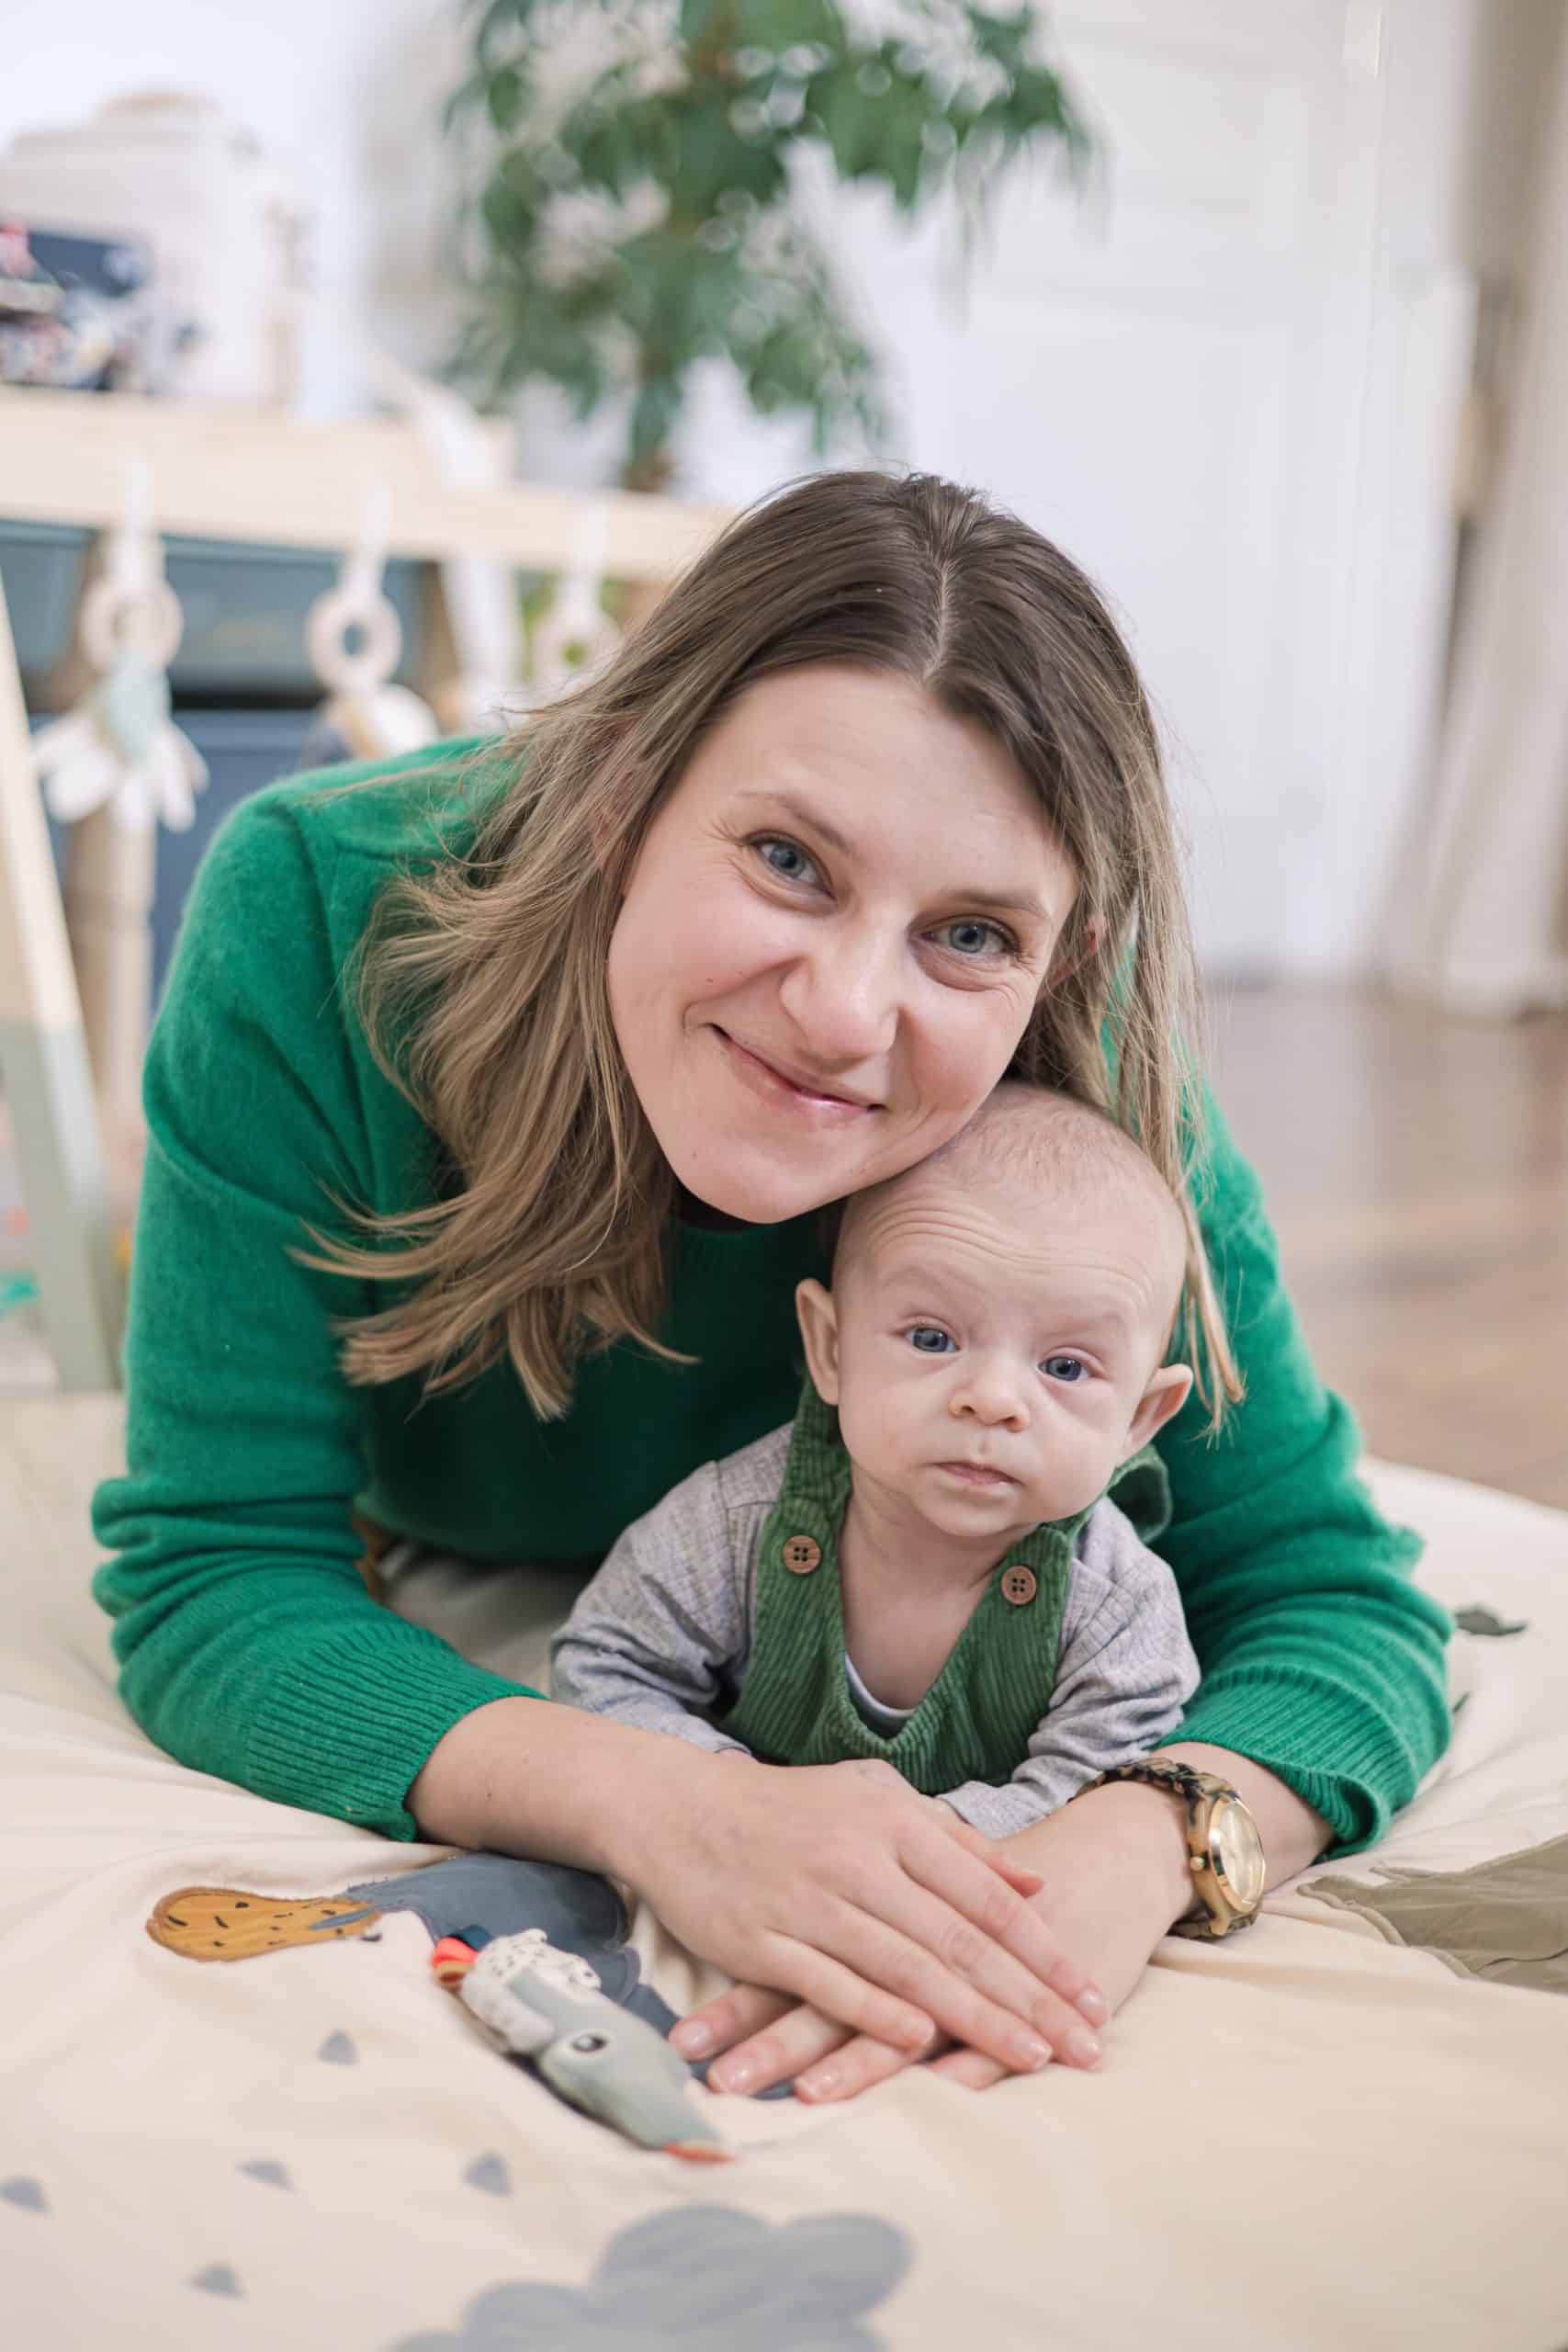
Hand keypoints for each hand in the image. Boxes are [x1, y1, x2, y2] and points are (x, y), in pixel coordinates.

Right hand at [675, 1778, 1193, 2097]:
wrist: (678, 1809)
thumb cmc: (789, 1809)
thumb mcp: (876, 1799)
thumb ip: (957, 1840)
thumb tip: (1035, 1876)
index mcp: (894, 1824)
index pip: (986, 1896)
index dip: (1043, 1949)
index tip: (1091, 1994)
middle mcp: (859, 1861)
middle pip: (959, 1941)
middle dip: (1029, 1999)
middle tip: (1084, 2045)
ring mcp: (809, 1902)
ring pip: (907, 1969)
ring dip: (973, 2019)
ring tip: (1030, 2059)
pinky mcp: (762, 1941)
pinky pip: (829, 1984)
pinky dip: (876, 2014)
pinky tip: (921, 2044)